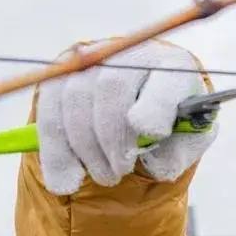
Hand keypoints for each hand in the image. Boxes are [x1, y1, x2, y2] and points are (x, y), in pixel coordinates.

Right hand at [35, 39, 215, 194]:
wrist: (144, 109)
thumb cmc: (171, 126)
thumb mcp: (187, 142)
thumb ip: (177, 154)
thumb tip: (155, 164)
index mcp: (173, 66)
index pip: (164, 78)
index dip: (155, 105)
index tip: (150, 133)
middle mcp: (131, 53)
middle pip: (111, 86)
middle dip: (113, 137)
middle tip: (120, 172)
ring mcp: (92, 60)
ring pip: (76, 99)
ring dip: (87, 148)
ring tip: (105, 176)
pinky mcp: (62, 77)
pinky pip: (49, 113)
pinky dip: (56, 153)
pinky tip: (66, 182)